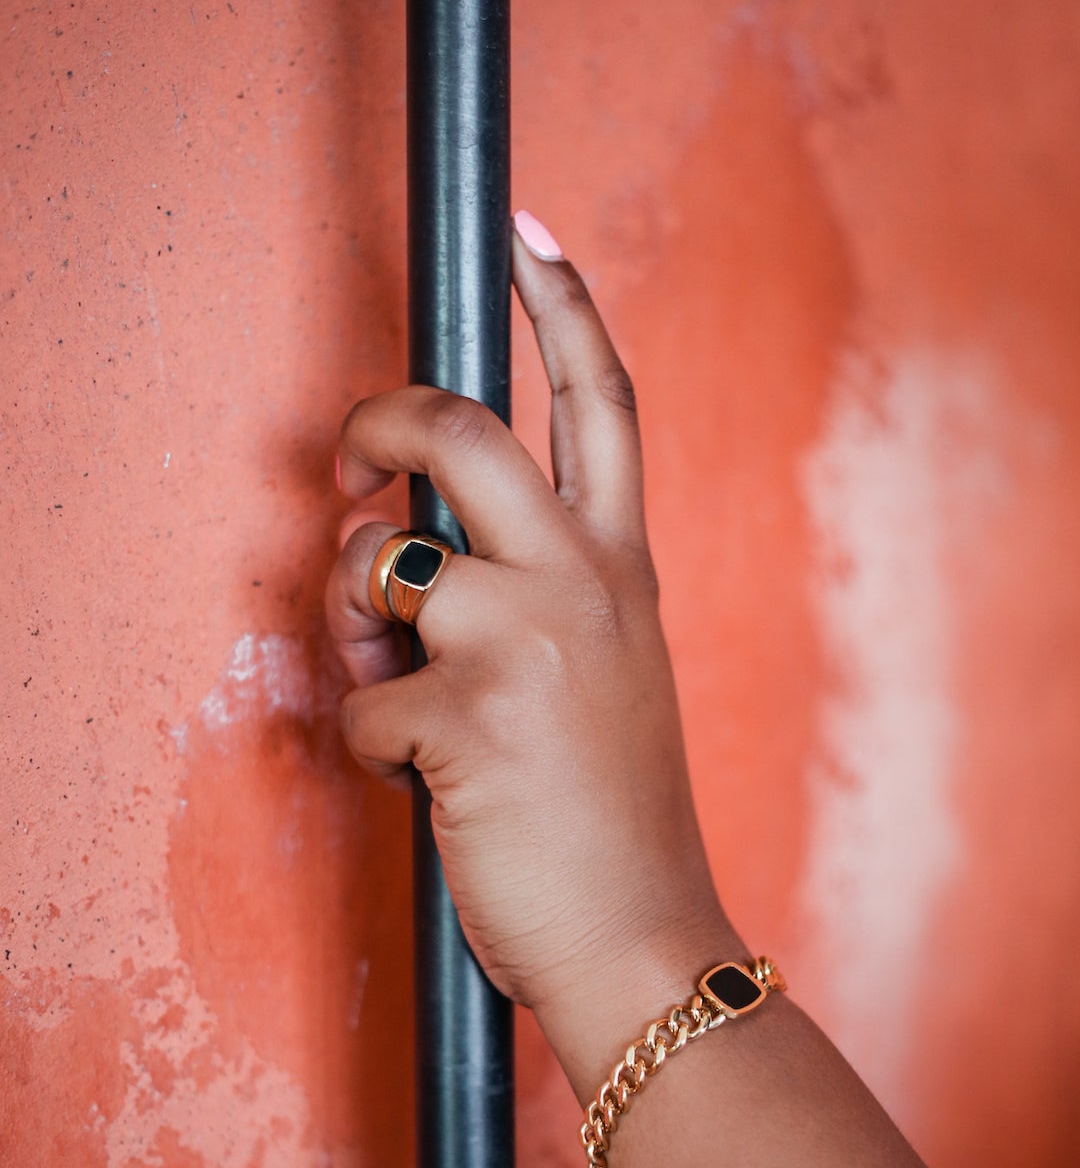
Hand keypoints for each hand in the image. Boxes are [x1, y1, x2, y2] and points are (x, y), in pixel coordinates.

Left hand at [326, 221, 739, 1066]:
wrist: (646, 938)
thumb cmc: (614, 819)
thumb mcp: (611, 677)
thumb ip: (541, 596)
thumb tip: (405, 557)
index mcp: (624, 571)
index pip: (603, 403)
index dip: (564, 302)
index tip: (527, 229)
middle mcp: (584, 585)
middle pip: (464, 431)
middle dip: (380, 418)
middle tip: (349, 455)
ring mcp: (525, 644)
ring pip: (380, 561)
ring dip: (345, 609)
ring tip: (377, 668)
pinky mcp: (464, 716)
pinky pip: (357, 696)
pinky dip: (363, 740)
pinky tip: (419, 782)